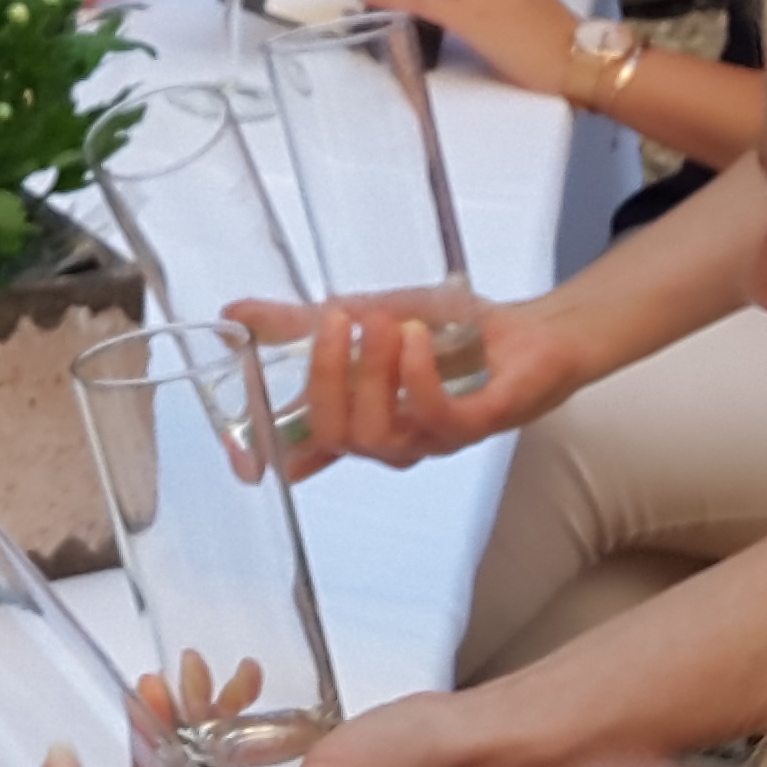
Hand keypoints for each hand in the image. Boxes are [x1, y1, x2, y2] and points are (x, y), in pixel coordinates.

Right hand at [233, 292, 588, 473]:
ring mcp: (431, 438)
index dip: (266, 454)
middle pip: (334, 438)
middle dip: (325, 379)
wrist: (530, 332)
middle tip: (335, 322)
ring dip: (373, 374)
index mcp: (357, 418)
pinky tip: (418, 340)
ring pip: (379, 435)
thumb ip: (301, 321)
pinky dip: (419, 376)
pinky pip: (436, 418)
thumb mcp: (365, 314)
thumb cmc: (450, 333)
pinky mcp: (475, 427)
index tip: (239, 449)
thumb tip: (236, 312)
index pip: (301, 451)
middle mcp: (390, 438)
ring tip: (382, 324)